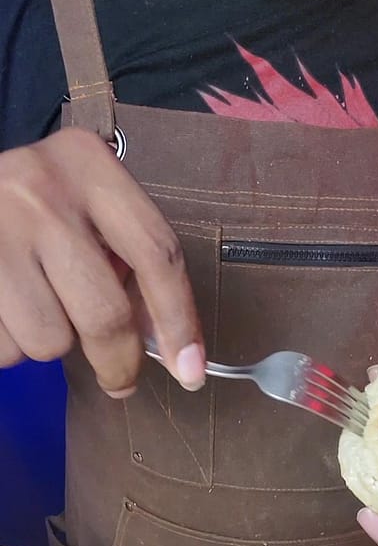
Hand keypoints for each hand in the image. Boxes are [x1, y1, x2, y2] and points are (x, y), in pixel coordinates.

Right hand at [0, 128, 203, 395]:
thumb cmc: (28, 205)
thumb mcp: (81, 208)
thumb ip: (126, 260)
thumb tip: (164, 340)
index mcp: (88, 165)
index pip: (157, 253)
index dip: (179, 321)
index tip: (191, 371)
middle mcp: (42, 192)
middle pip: (106, 314)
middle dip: (118, 363)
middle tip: (120, 380)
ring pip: (51, 341)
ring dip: (49, 343)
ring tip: (32, 306)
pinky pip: (6, 347)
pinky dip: (10, 344)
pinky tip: (4, 309)